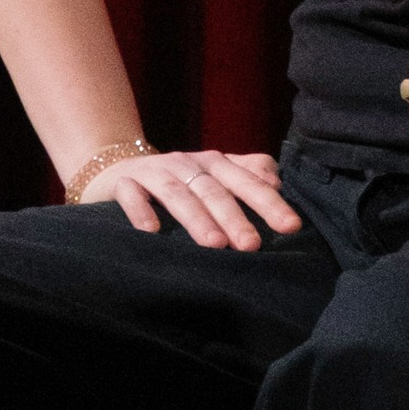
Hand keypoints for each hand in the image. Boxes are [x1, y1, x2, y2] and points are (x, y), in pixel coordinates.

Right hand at [80, 146, 299, 249]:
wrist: (116, 167)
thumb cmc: (179, 181)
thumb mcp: (216, 175)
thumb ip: (249, 175)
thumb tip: (278, 184)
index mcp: (215, 164)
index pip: (247, 181)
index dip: (269, 202)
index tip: (291, 227)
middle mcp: (187, 164)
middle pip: (214, 190)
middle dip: (234, 217)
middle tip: (252, 245)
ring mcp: (154, 172)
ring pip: (177, 193)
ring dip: (196, 218)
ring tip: (214, 244)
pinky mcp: (123, 183)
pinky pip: (131, 194)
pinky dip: (140, 210)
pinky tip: (151, 232)